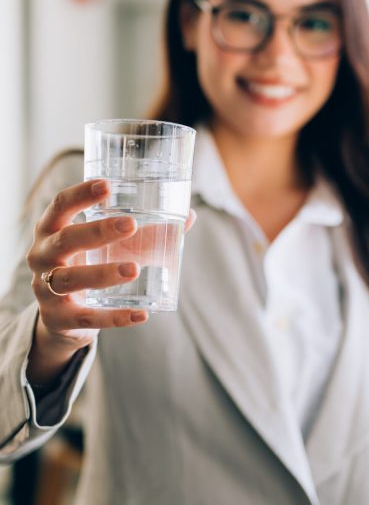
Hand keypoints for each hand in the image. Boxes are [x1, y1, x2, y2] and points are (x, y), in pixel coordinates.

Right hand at [26, 179, 195, 372]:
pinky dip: (115, 317)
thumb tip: (189, 215)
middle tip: (131, 225)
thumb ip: (144, 231)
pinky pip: (87, 318)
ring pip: (71, 279)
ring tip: (134, 269)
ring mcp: (46, 290)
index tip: (107, 185)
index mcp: (52, 230)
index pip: (60, 205)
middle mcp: (42, 256)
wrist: (62, 318)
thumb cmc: (88, 266)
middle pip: (65, 240)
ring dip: (103, 273)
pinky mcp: (59, 319)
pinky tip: (141, 314)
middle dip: (97, 232)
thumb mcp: (106, 246)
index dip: (80, 194)